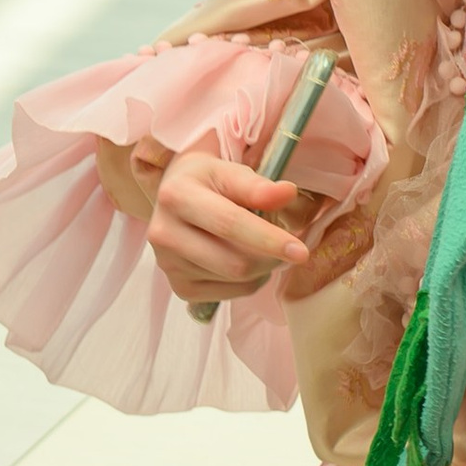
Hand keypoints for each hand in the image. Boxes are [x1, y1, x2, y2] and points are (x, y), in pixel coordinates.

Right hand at [148, 150, 312, 305]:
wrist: (176, 197)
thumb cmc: (208, 181)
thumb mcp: (229, 171)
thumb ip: (257, 185)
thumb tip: (287, 192)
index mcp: (176, 196)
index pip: (229, 224)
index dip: (268, 239)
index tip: (300, 251)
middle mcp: (164, 233)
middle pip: (234, 262)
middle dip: (270, 258)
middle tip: (287, 246)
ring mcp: (168, 265)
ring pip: (235, 280)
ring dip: (261, 268)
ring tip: (259, 246)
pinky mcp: (179, 287)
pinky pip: (229, 294)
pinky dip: (249, 281)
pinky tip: (244, 260)